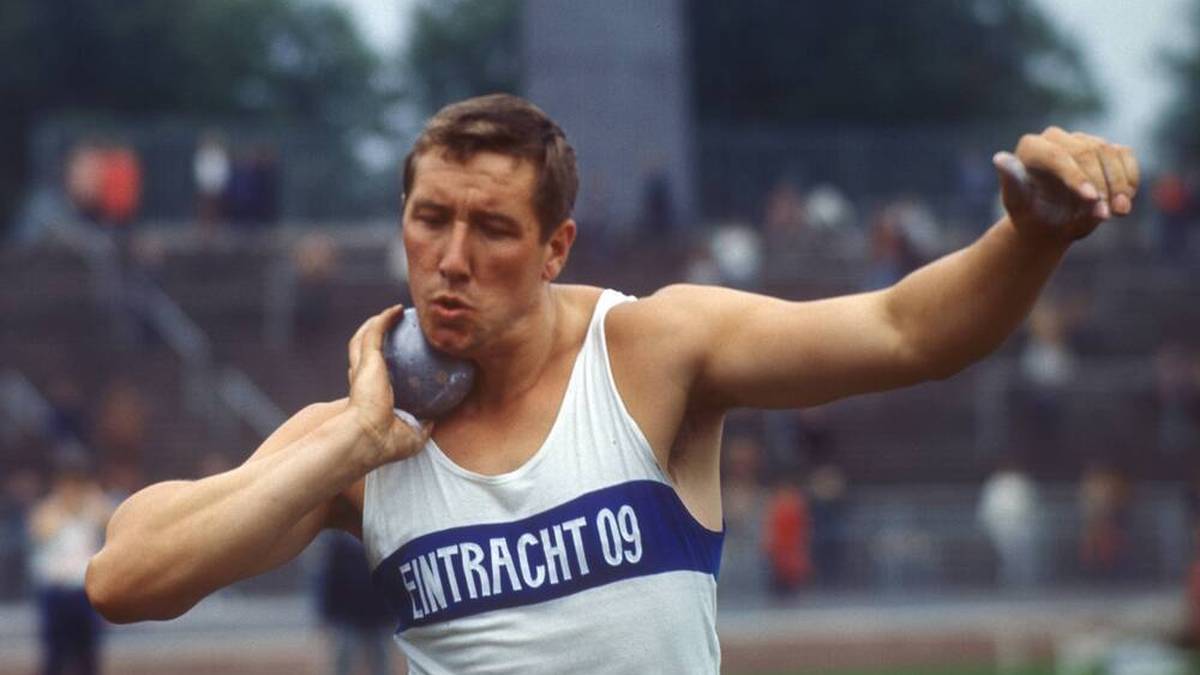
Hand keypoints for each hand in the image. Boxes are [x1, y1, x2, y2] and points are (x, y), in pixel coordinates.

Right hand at [346, 304, 432, 464]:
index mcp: (369, 397)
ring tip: (394, 314)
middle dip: (374, 337)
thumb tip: (437, 419)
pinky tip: (398, 310)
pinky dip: (385, 319)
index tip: (395, 360)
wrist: (369, 439)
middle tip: (393, 329)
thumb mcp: (413, 435)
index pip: (371, 376)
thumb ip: (423, 425)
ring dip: (376, 323)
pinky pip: (376, 331)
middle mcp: (362, 379)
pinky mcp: (367, 359)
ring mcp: (362, 367)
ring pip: (364, 337)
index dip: (378, 366)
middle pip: (363, 351)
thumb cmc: (387, 443)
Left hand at [994, 127, 1139, 242]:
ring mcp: (1082, 141)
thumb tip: (999, 158)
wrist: (1048, 224)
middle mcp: (1056, 137)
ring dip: (1119, 184)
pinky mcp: (1104, 149)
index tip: (1091, 201)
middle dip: (1101, 184)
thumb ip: (1012, 181)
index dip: (1077, 176)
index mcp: (1031, 147)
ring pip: (1109, 152)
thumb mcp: (1017, 204)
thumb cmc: (1030, 215)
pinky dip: (1129, 178)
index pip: (1057, 155)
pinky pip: (1124, 156)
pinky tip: (1124, 201)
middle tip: (1106, 215)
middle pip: (1087, 152)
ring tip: (1118, 213)